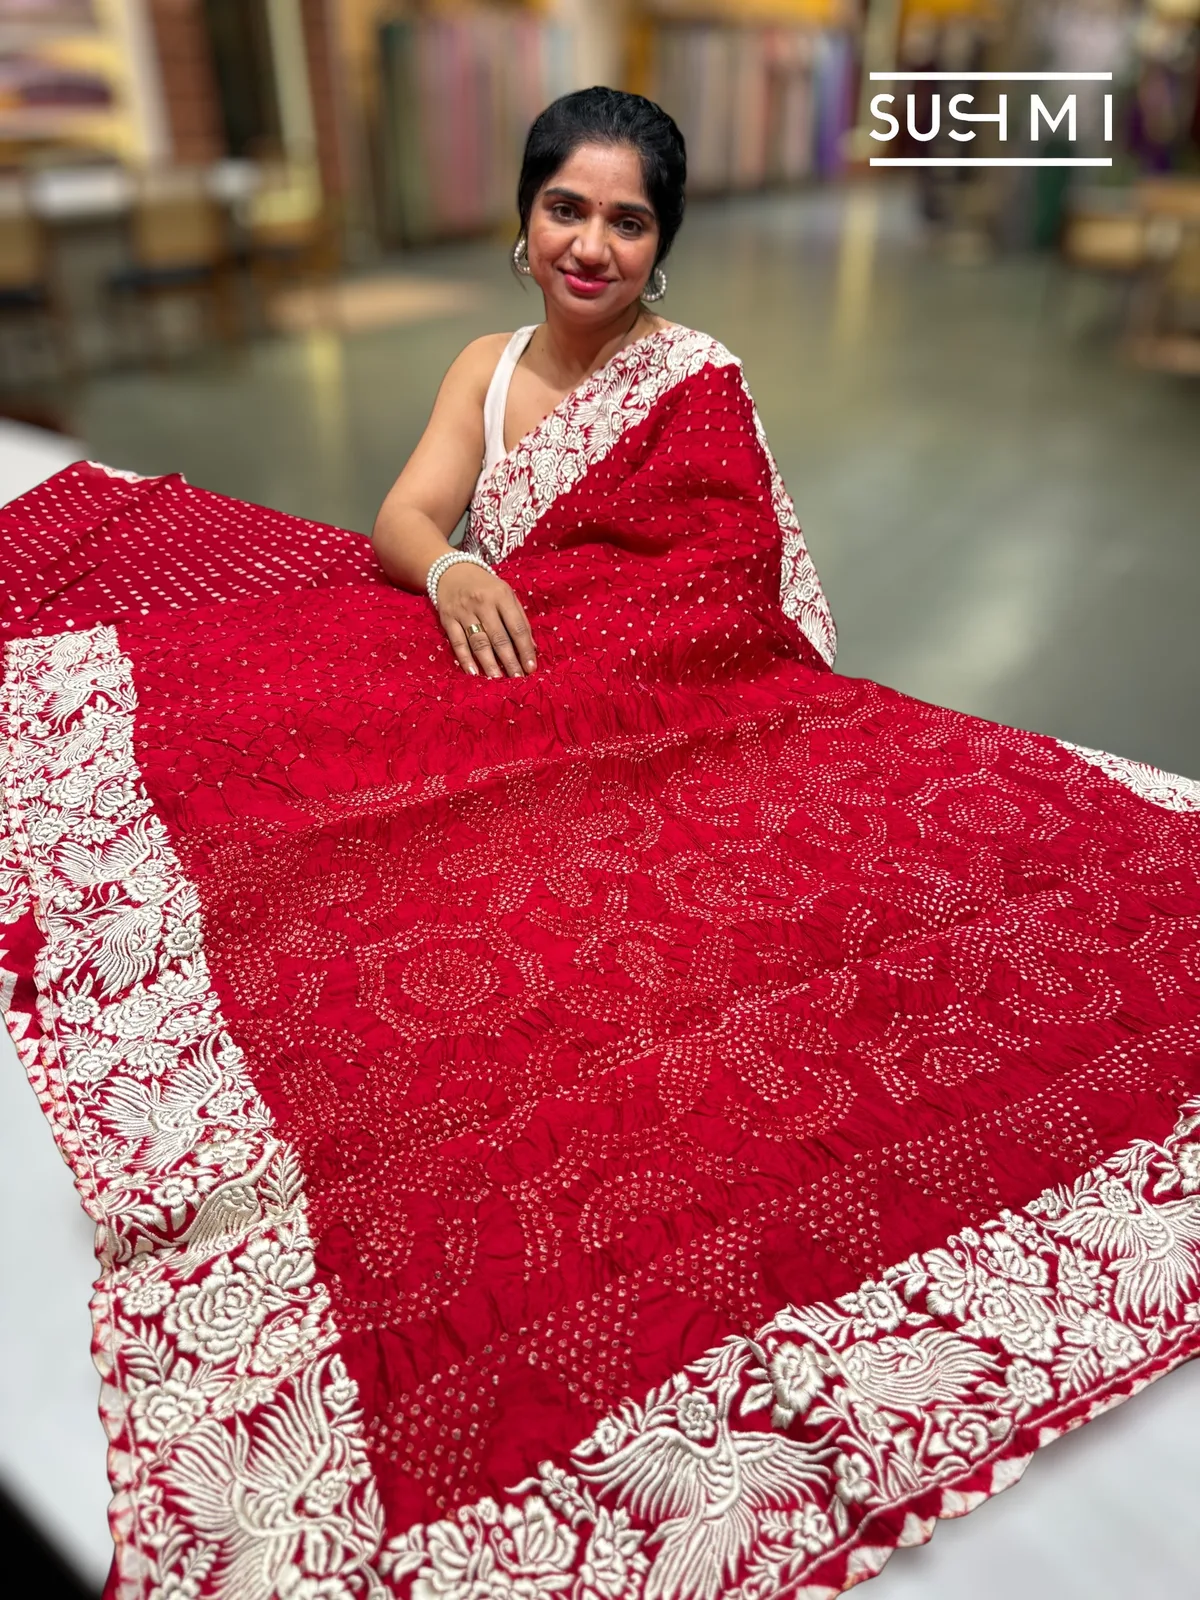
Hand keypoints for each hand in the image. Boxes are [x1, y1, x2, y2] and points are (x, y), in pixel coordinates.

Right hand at [435, 561, 536, 677]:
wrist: (451, 571)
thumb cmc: (485, 586)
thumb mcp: (506, 594)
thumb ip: (519, 618)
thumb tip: (531, 647)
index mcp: (501, 596)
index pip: (516, 627)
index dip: (525, 649)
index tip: (531, 667)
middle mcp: (482, 603)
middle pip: (498, 637)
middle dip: (509, 660)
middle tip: (517, 678)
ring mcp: (463, 611)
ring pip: (478, 642)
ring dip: (489, 663)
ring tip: (497, 680)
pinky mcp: (448, 619)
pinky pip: (457, 642)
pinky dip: (465, 658)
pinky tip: (474, 673)